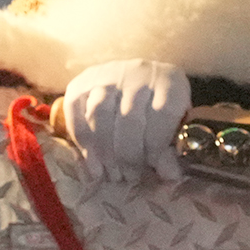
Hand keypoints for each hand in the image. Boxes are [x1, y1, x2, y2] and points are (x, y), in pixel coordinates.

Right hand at [57, 58, 189, 184]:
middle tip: (127, 176)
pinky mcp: (82, 81)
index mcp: (169, 82)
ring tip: (109, 173)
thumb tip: (169, 175)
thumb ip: (171, 148)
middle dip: (127, 155)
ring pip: (99, 113)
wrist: (140, 80)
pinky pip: (75, 109)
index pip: (162, 113)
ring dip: (102, 149)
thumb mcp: (174, 125)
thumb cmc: (161, 109)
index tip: (151, 166)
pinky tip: (91, 158)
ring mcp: (108, 74)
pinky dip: (81, 137)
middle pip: (128, 117)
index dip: (156, 145)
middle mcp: (138, 73)